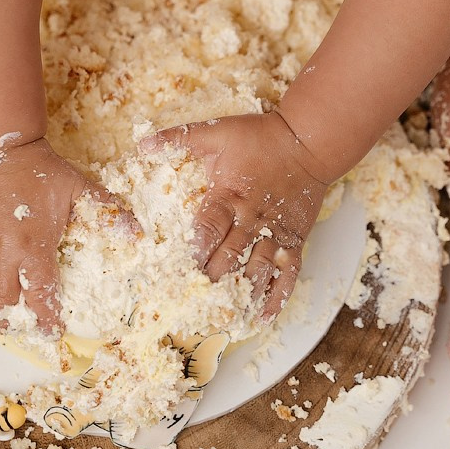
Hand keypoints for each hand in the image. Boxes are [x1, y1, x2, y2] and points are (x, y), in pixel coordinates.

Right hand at [0, 137, 135, 336]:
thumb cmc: (38, 170)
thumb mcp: (77, 188)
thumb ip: (106, 212)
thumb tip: (136, 232)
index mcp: (32, 249)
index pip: (41, 301)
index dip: (47, 321)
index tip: (51, 328)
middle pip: (2, 308)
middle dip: (13, 321)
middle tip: (19, 319)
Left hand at [138, 110, 332, 321]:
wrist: (308, 141)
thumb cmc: (261, 137)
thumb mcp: (217, 131)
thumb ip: (179, 138)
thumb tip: (141, 144)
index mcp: (229, 195)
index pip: (209, 228)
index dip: (196, 250)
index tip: (181, 271)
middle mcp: (252, 219)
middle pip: (230, 256)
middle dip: (212, 280)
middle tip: (193, 301)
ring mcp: (275, 233)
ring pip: (258, 270)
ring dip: (240, 294)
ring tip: (223, 316)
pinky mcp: (294, 240)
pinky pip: (287, 274)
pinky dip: (276, 297)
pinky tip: (262, 317)